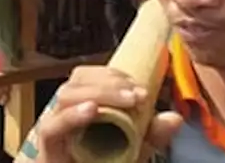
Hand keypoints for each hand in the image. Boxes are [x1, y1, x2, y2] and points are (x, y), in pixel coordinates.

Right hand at [32, 66, 182, 162]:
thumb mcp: (135, 147)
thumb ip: (153, 133)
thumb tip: (175, 118)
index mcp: (82, 105)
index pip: (88, 75)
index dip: (112, 74)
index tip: (140, 85)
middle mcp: (64, 113)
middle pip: (76, 81)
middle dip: (109, 81)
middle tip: (137, 94)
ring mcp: (54, 130)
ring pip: (64, 96)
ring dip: (98, 92)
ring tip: (125, 100)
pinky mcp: (48, 151)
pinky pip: (51, 128)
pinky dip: (71, 116)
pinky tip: (91, 110)